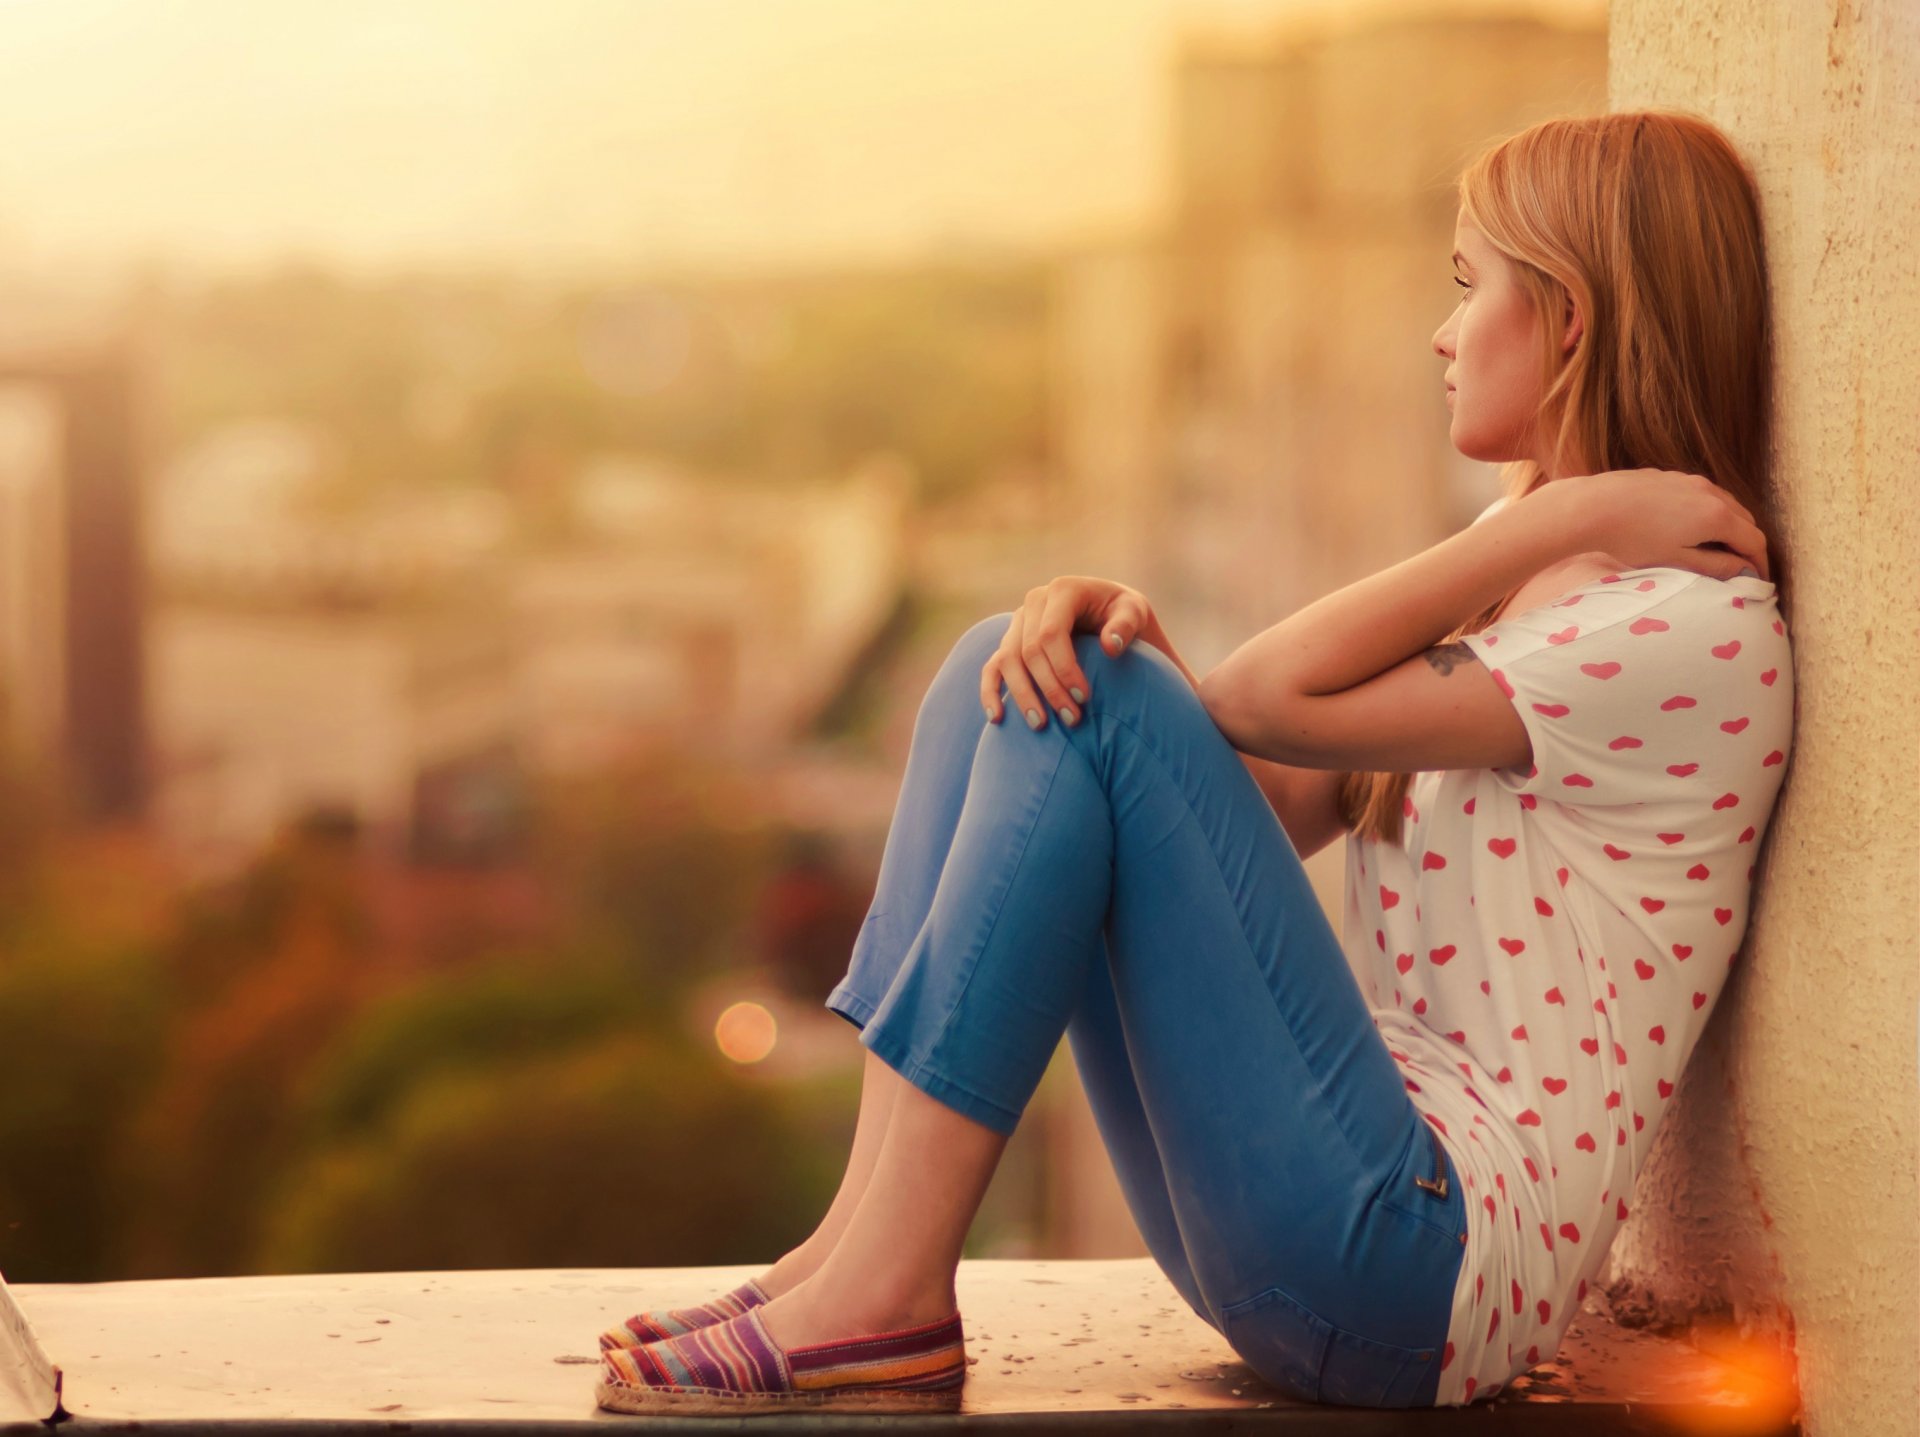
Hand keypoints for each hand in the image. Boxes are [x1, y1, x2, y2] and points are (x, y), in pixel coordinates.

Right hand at [980, 576, 1155, 729]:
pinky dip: (991, 692)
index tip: (1085, 698)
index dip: (1064, 668)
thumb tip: (1110, 647)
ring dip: (1022, 696)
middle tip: (1072, 720)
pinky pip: (992, 667)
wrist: (1110, 616)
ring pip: (1007, 661)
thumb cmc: (1124, 616)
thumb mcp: (1135, 613)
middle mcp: (1034, 602)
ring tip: (1040, 726)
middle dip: (1049, 688)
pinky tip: (998, 717)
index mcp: (1063, 590)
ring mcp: (1018, 623)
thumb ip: (1126, 625)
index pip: (1051, 633)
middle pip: (1029, 651)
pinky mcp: (1010, 642)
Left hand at [1558, 468, 1771, 581]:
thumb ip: (1715, 566)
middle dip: (1747, 544)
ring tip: (1717, 548)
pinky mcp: (1670, 476)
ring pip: (1723, 503)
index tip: (1757, 580)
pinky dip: (1706, 511)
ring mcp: (1690, 480)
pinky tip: (1688, 526)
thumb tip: (1744, 570)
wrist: (1592, 506)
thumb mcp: (1676, 561)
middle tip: (1740, 566)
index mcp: (1717, 516)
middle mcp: (1710, 492)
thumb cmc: (1632, 539)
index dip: (1760, 563)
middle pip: (1744, 519)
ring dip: (1728, 525)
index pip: (1755, 540)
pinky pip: (1700, 494)